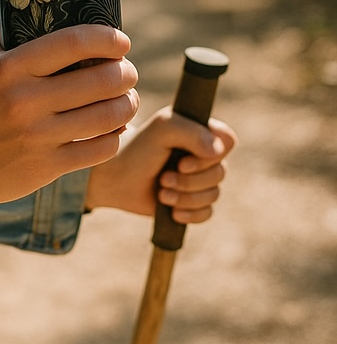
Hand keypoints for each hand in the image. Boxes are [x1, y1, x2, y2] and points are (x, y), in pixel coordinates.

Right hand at [0, 23, 139, 210]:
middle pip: (101, 80)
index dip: (106, 38)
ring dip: (128, 103)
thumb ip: (6, 30)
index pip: (72, 43)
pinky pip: (101, 148)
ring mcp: (38, 136)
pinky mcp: (48, 166)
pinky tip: (113, 127)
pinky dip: (115, 135)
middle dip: (125, 72)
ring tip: (127, 97)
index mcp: (9, 68)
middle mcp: (24, 100)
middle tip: (127, 70)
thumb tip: (35, 1)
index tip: (120, 40)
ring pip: (108, 116)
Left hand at [84, 106, 237, 223]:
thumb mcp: (161, 130)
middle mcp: (202, 154)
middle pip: (221, 172)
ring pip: (214, 195)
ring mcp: (198, 178)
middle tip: (164, 177)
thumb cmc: (137, 149)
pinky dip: (189, 213)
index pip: (227, 140)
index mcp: (197, 130)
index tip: (183, 160)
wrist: (115, 179)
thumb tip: (217, 150)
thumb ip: (190, 132)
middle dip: (190, 180)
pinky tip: (171, 209)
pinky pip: (207, 213)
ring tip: (161, 191)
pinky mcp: (192, 200)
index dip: (212, 154)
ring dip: (185, 196)